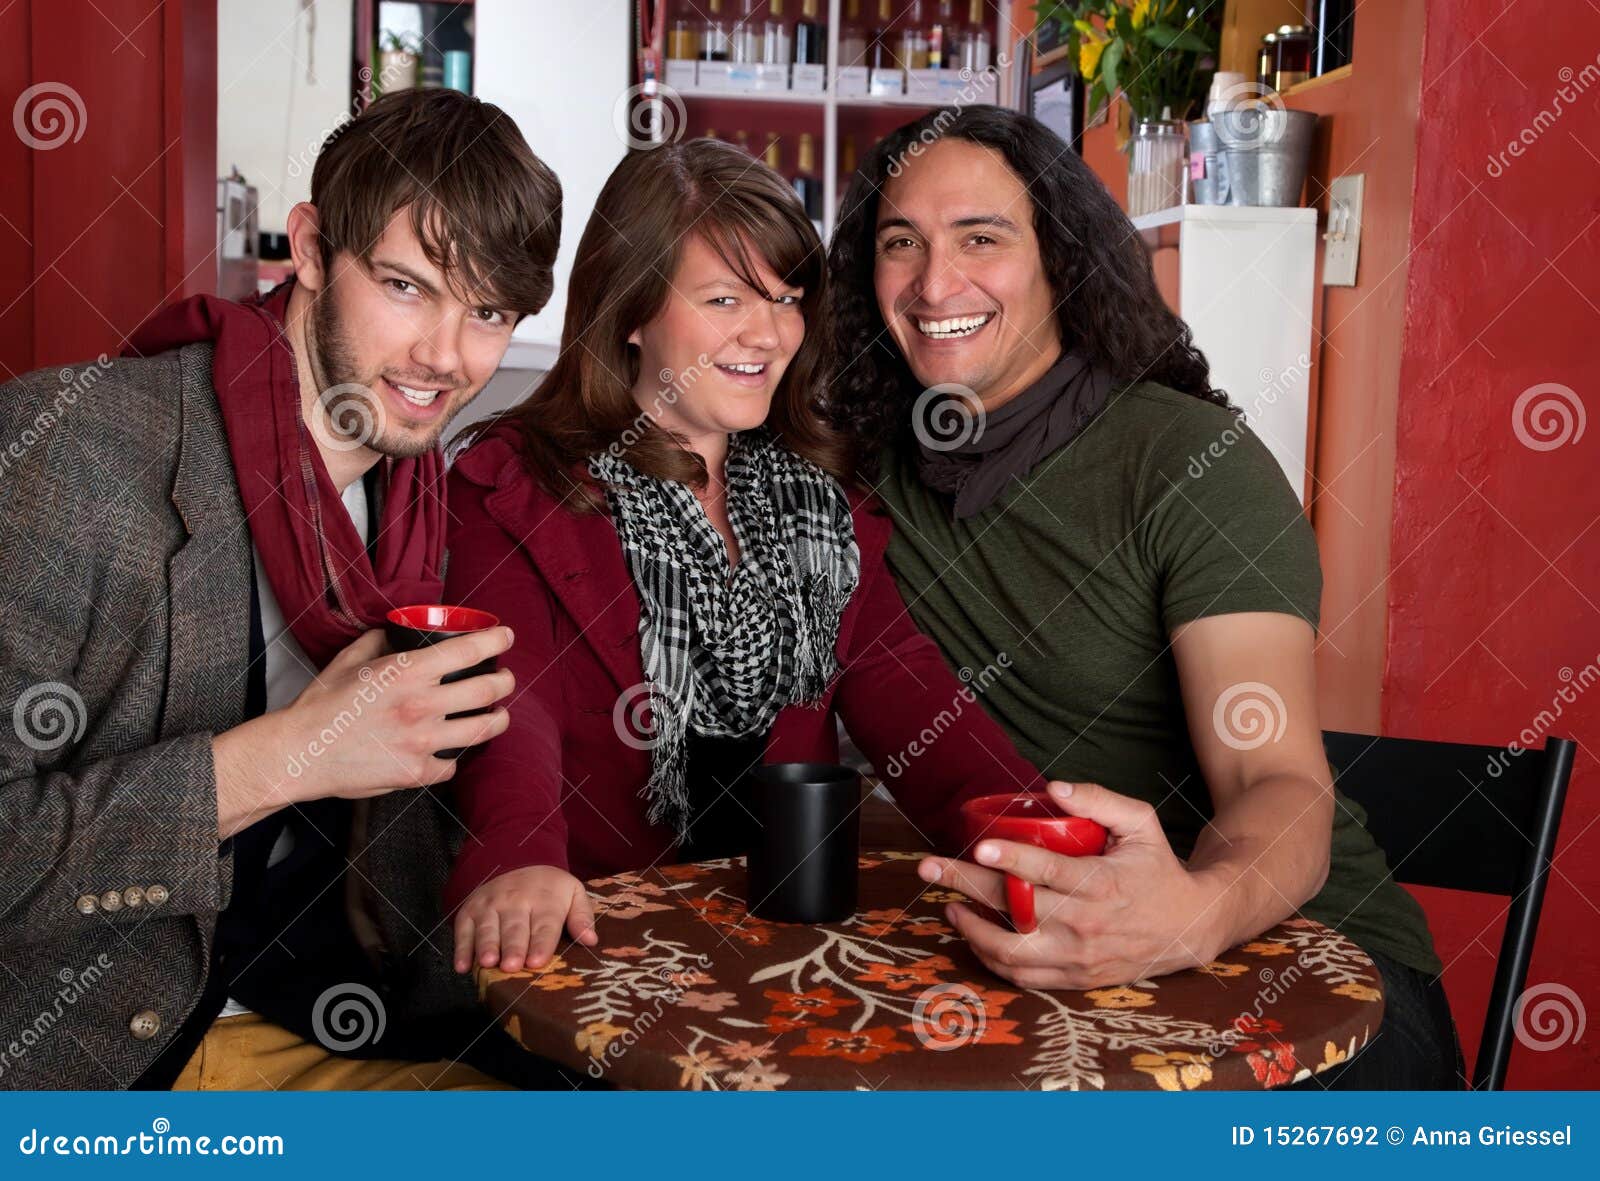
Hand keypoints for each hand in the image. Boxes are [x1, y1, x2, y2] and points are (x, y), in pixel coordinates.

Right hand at [279, 626, 515, 801]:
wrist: (299, 753)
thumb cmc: (320, 707)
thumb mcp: (347, 661)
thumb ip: (377, 641)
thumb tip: (393, 630)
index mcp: (407, 672)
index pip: (469, 650)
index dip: (496, 640)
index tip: (505, 637)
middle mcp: (422, 704)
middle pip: (488, 690)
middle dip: (505, 682)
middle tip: (505, 680)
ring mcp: (422, 741)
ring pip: (484, 730)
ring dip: (497, 720)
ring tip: (498, 716)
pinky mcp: (416, 773)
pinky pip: (452, 765)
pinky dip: (453, 758)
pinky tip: (449, 752)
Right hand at [453, 865, 598, 972]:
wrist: (518, 860)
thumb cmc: (550, 888)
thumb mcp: (573, 893)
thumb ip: (582, 916)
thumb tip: (590, 940)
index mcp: (544, 899)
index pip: (544, 924)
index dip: (540, 944)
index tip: (537, 962)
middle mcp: (515, 900)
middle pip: (514, 928)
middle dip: (513, 948)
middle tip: (511, 966)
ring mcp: (489, 904)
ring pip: (488, 928)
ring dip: (486, 946)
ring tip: (488, 963)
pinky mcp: (470, 910)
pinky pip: (463, 930)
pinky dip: (461, 948)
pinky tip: (462, 966)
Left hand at [917, 781, 1224, 989]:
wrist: (1189, 926)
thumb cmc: (1158, 868)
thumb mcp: (1142, 824)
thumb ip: (1101, 800)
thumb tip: (1055, 787)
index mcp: (1101, 885)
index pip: (1046, 873)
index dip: (1011, 859)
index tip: (980, 846)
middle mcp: (1085, 925)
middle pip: (1014, 909)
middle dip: (966, 886)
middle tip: (929, 867)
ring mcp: (1077, 957)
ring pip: (1010, 952)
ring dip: (970, 929)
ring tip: (946, 905)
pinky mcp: (1074, 978)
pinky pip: (1022, 976)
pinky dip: (990, 958)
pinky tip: (972, 933)